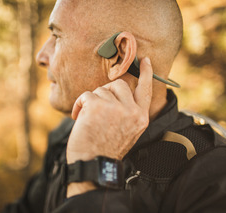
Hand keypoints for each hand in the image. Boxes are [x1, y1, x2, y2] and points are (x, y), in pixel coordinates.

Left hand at [66, 57, 152, 196]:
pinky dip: (79, 104)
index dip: (147, 74)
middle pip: (119, 84)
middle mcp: (132, 111)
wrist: (92, 165)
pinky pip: (86, 95)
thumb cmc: (105, 150)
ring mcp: (115, 108)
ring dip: (91, 101)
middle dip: (106, 92)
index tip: (146, 60)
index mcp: (141, 118)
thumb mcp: (126, 132)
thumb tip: (117, 92)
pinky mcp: (97, 106)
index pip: (147, 90)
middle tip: (98, 108)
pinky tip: (78, 117)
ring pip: (101, 90)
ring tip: (88, 119)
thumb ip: (127, 112)